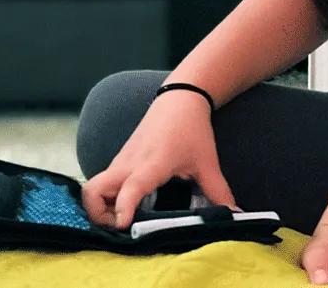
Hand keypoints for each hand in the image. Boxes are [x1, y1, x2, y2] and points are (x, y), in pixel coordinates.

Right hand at [80, 90, 236, 229]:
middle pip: (93, 191)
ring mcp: (121, 161)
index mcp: (151, 165)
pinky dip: (107, 197)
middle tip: (119, 228)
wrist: (179, 98)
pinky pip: (104, 182)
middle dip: (97, 215)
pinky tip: (127, 205)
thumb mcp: (207, 162)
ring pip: (95, 187)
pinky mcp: (120, 160)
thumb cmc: (192, 129)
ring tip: (124, 220)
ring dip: (100, 208)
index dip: (122, 209)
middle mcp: (129, 164)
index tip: (122, 226)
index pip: (129, 189)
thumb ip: (219, 191)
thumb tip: (234, 214)